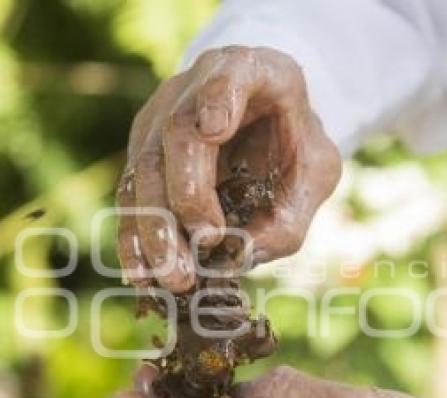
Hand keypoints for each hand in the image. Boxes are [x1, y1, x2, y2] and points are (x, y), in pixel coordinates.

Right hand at [118, 46, 341, 291]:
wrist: (270, 127)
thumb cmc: (296, 145)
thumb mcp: (316, 175)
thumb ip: (290, 213)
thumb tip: (238, 254)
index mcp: (254, 71)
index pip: (231, 72)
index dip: (218, 96)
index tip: (215, 128)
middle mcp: (196, 86)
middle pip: (177, 132)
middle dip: (187, 194)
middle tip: (204, 243)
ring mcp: (161, 115)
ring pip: (145, 167)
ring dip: (156, 228)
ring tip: (176, 276)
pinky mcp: (142, 150)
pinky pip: (131, 194)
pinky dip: (135, 237)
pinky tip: (142, 274)